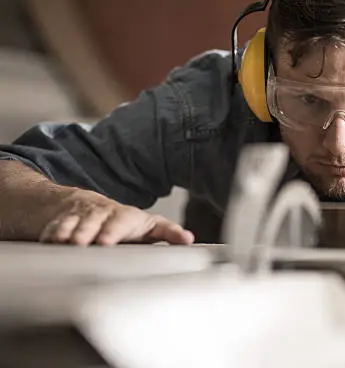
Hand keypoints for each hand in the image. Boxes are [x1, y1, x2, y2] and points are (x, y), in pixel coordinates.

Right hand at [38, 188, 193, 245]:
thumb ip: (168, 233)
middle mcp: (102, 214)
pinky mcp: (62, 221)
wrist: (87, 206)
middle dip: (91, 232)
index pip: (122, 221)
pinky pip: (55, 226)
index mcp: (125, 217)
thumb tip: (190, 240)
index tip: (106, 242)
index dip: (114, 230)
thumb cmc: (124, 223)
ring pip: (74, 223)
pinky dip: (51, 233)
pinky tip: (49, 242)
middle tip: (87, 244)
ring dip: (70, 233)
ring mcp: (81, 217)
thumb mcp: (149, 226)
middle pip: (95, 221)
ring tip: (67, 244)